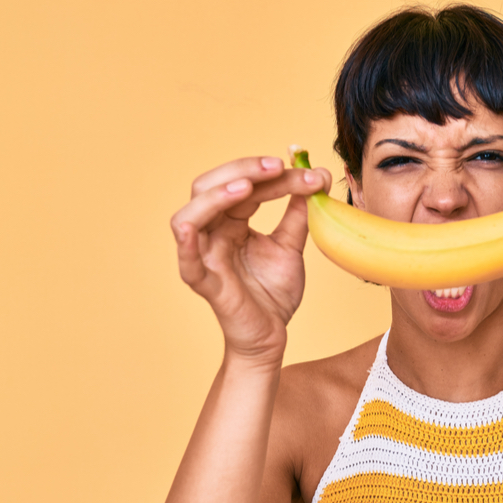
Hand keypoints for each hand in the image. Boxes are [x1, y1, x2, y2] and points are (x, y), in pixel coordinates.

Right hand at [170, 156, 331, 364]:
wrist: (272, 335)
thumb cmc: (273, 292)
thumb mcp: (290, 245)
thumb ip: (298, 212)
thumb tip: (315, 174)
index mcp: (230, 222)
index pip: (245, 187)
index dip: (272, 175)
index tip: (308, 172)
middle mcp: (212, 233)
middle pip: (209, 188)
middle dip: (242, 172)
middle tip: (277, 166)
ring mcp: (204, 256)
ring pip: (190, 216)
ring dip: (215, 197)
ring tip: (246, 187)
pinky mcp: (205, 282)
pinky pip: (186, 260)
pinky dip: (186, 241)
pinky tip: (192, 227)